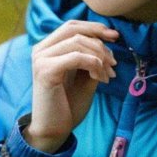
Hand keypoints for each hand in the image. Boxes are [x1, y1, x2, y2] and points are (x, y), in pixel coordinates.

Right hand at [23, 20, 119, 152]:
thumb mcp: (84, 77)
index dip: (95, 27)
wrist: (54, 130)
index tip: (115, 37)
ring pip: (77, 42)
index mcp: (47, 48)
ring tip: (108, 76)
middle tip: (114, 59)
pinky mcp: (45, 71)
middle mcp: (40, 50)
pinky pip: (76, 57)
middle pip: (74, 29)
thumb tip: (107, 42)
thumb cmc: (68, 105)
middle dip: (99, 39)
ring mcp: (41, 59)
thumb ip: (91, 58)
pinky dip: (93, 65)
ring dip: (99, 57)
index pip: (71, 26)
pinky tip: (100, 79)